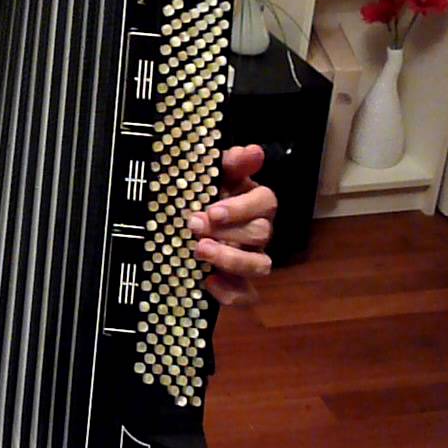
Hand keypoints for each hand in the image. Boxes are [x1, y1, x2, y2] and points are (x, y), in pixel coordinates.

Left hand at [187, 144, 276, 305]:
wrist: (181, 228)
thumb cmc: (203, 197)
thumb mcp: (213, 176)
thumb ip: (231, 163)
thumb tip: (253, 152)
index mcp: (256, 204)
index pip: (266, 202)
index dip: (241, 208)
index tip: (212, 211)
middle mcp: (259, 232)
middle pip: (261, 234)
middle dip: (227, 231)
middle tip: (193, 226)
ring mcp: (252, 259)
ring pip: (261, 265)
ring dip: (231, 259)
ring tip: (200, 251)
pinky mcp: (239, 285)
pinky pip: (247, 296)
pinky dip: (231, 294)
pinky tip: (209, 282)